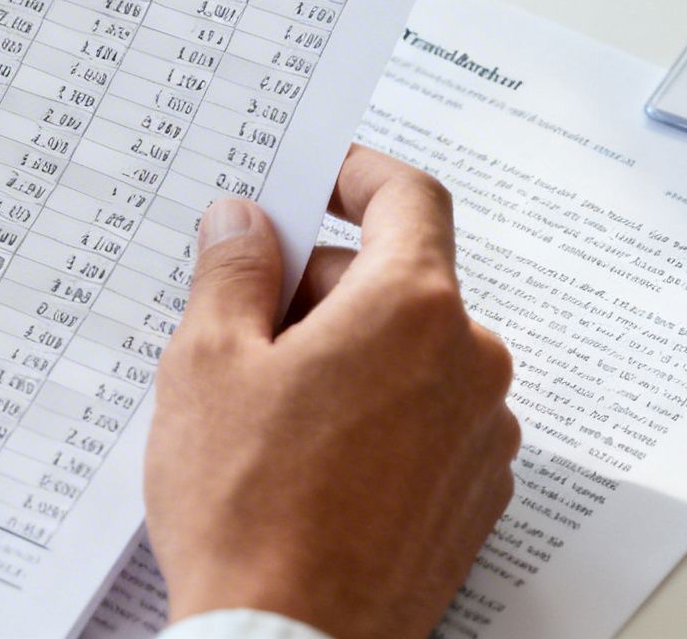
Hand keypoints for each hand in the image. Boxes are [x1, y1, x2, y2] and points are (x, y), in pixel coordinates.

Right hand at [145, 144, 518, 638]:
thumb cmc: (249, 512)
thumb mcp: (206, 365)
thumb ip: (231, 272)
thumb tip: (243, 224)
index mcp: (413, 309)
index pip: (409, 198)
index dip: (357, 175)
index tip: (318, 177)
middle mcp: (469, 364)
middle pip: (399, 281)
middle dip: (321, 287)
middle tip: (240, 323)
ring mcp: (480, 437)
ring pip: (411, 354)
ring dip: (346, 354)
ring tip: (263, 410)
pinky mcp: (472, 498)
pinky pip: (425, 419)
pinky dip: (373, 414)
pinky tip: (304, 459)